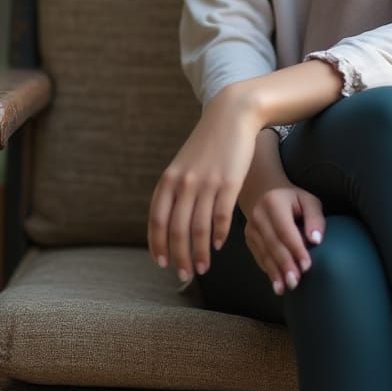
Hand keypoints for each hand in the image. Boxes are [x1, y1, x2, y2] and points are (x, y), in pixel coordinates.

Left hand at [147, 84, 261, 281]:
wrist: (233, 115)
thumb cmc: (208, 143)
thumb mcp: (184, 164)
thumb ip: (175, 190)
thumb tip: (170, 223)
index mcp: (169, 180)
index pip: (158, 221)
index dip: (158, 246)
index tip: (162, 264)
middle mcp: (184, 183)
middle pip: (177, 230)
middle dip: (180, 257)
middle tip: (185, 275)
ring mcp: (207, 183)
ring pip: (199, 229)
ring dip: (200, 252)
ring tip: (203, 267)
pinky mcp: (229, 183)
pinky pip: (221, 217)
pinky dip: (219, 235)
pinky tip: (219, 244)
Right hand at [243, 185, 325, 295]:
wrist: (265, 193)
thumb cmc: (293, 200)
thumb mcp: (308, 201)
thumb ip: (315, 218)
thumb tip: (316, 240)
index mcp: (273, 202)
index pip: (285, 229)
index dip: (296, 248)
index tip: (306, 266)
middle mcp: (258, 215)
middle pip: (273, 244)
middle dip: (284, 264)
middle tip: (295, 282)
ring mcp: (250, 228)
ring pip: (264, 253)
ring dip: (275, 272)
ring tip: (285, 288)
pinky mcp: (248, 239)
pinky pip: (259, 257)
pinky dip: (269, 271)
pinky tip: (276, 284)